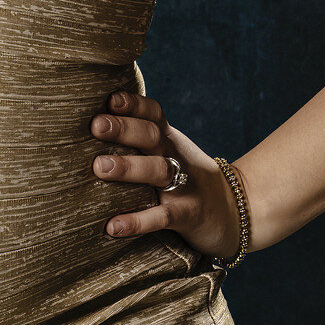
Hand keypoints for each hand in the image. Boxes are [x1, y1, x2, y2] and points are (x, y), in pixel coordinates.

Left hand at [89, 91, 243, 261]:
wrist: (234, 210)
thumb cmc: (187, 176)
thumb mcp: (170, 151)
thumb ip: (140, 136)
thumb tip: (89, 123)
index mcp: (168, 139)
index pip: (153, 114)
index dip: (133, 104)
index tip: (110, 99)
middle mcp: (176, 157)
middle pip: (152, 136)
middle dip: (124, 128)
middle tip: (96, 125)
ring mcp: (183, 185)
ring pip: (157, 171)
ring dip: (129, 168)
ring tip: (100, 167)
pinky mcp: (187, 215)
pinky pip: (161, 216)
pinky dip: (137, 221)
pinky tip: (113, 226)